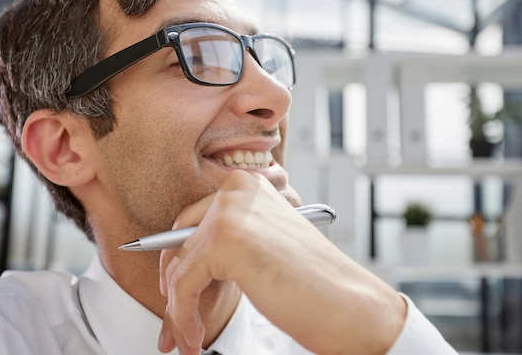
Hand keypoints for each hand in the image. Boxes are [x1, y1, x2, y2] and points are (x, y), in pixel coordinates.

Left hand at [158, 170, 405, 354]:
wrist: (347, 304)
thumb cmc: (311, 282)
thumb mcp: (261, 244)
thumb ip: (226, 238)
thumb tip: (176, 261)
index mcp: (248, 184)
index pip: (193, 219)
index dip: (180, 259)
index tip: (175, 289)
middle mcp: (237, 188)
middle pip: (179, 239)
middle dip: (173, 283)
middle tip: (177, 317)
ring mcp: (231, 211)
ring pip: (179, 266)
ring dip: (178, 307)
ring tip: (187, 335)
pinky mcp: (226, 241)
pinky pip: (183, 284)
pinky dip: (183, 315)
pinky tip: (194, 336)